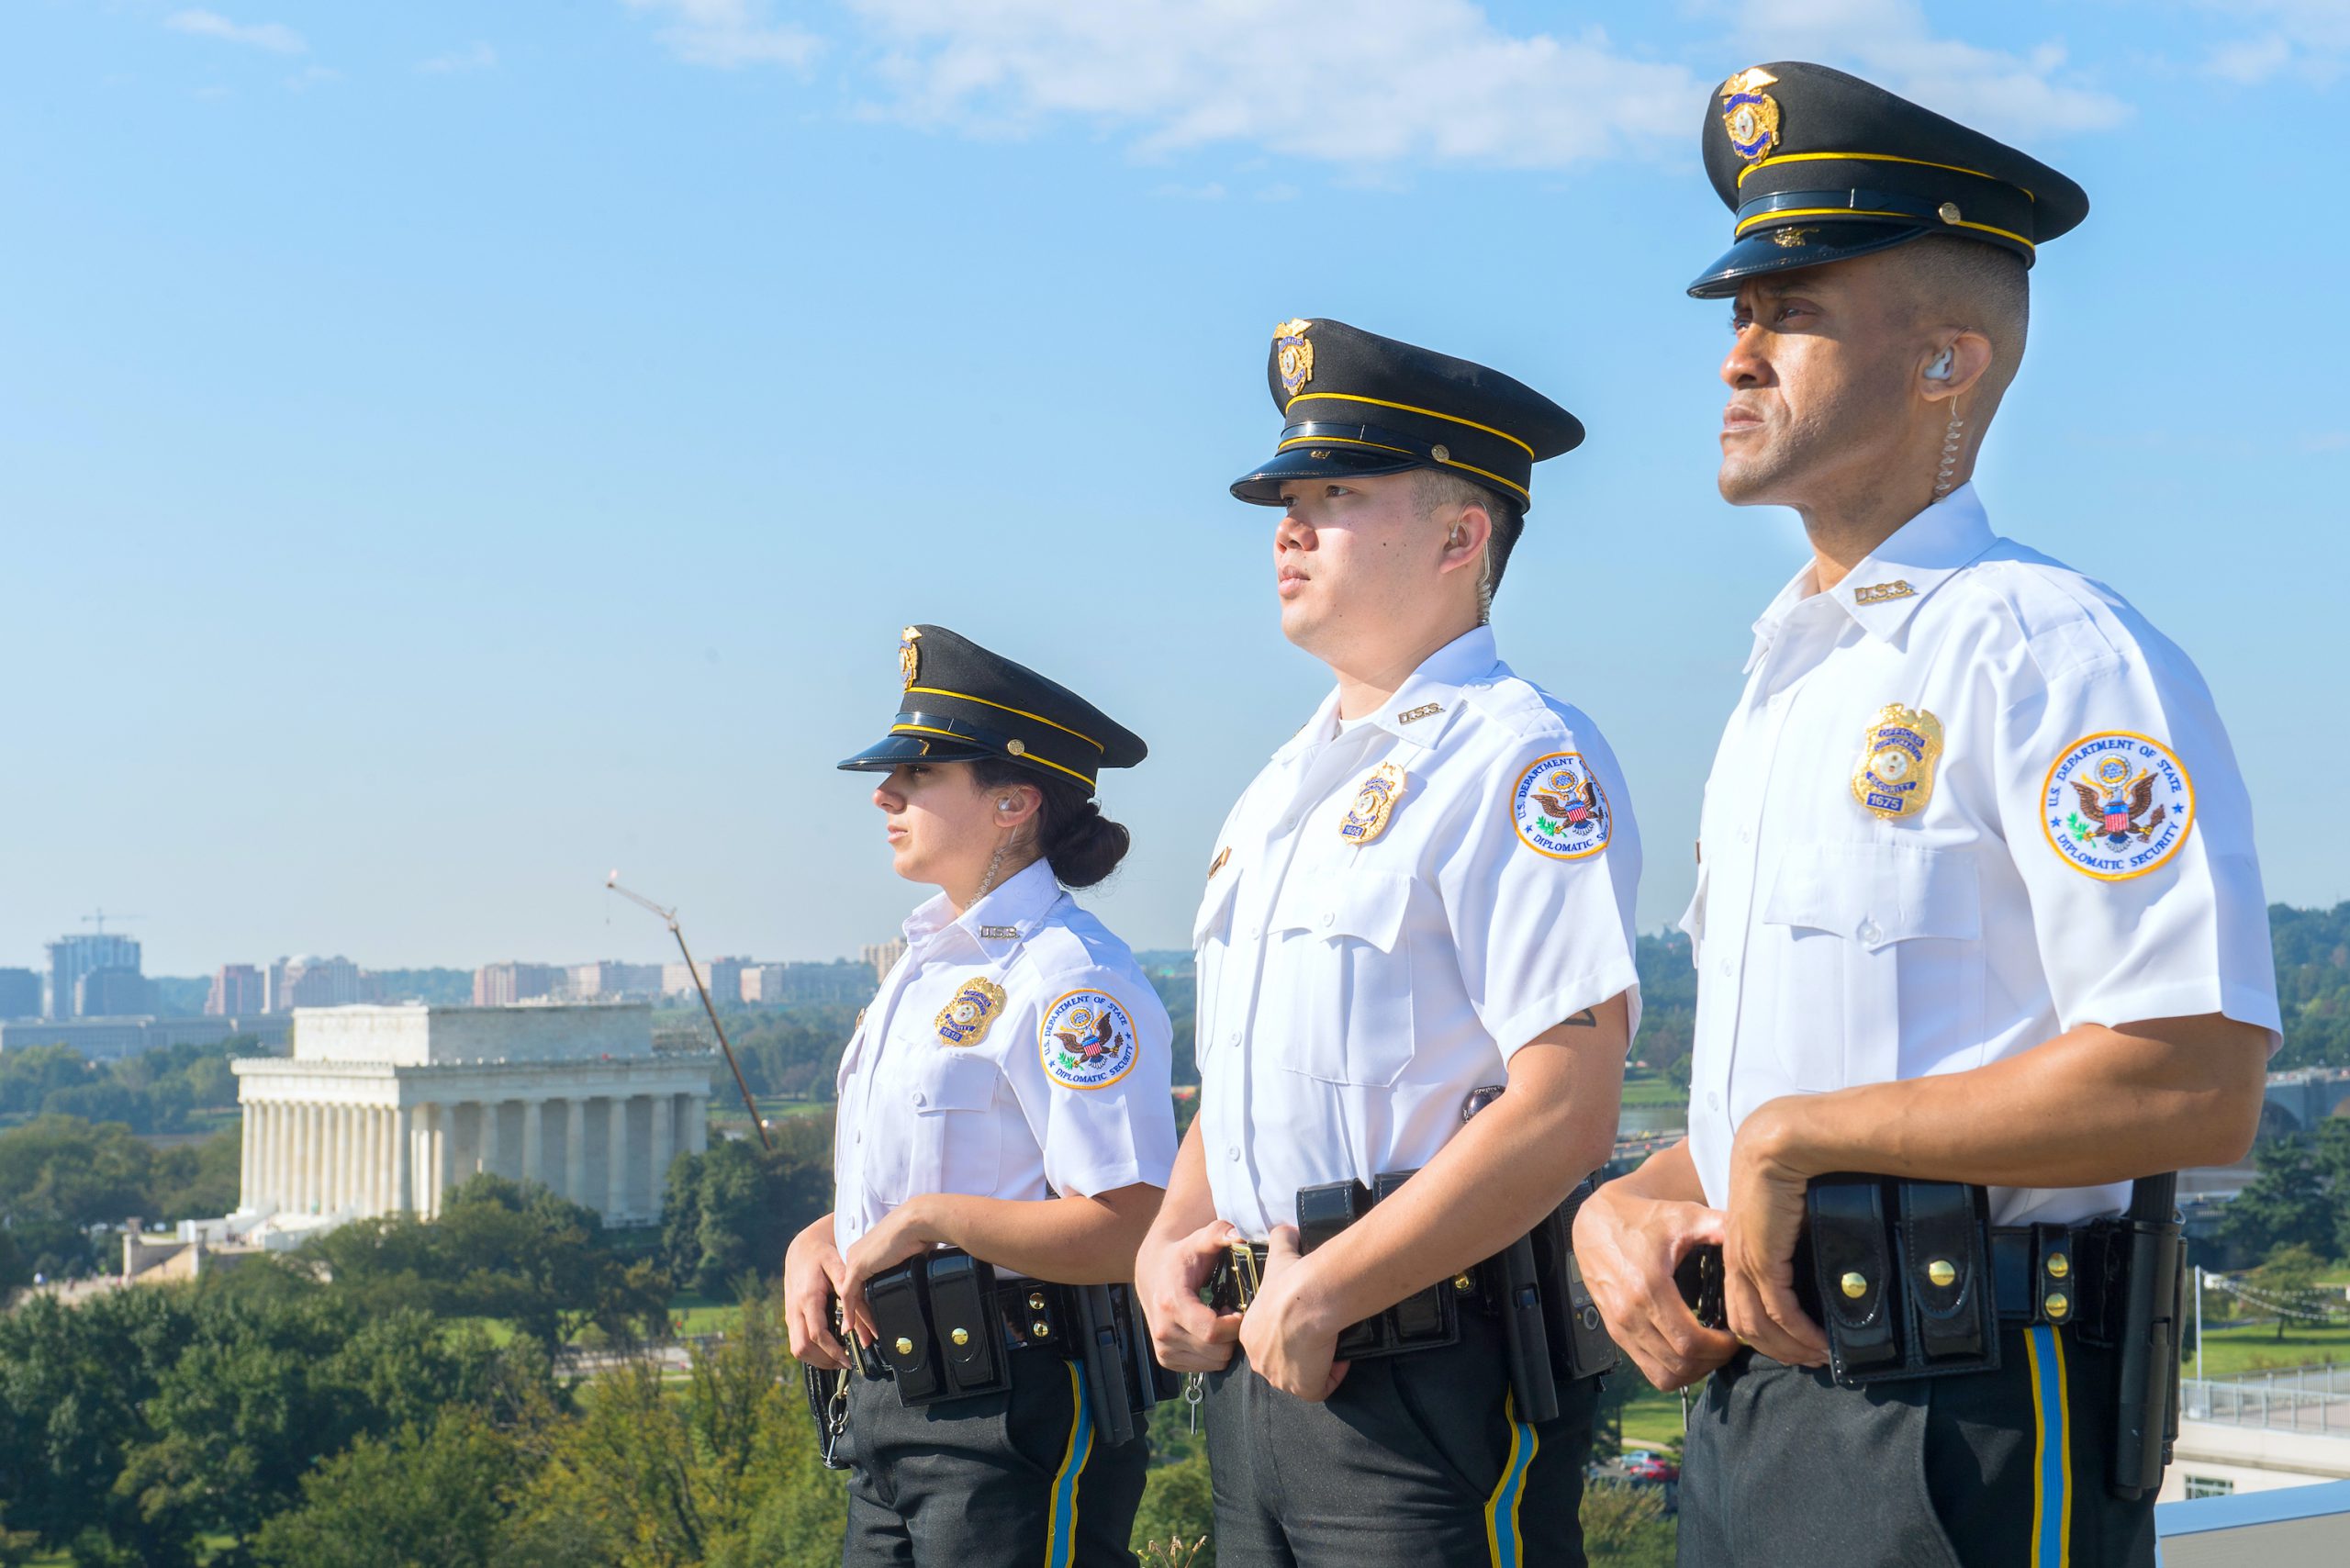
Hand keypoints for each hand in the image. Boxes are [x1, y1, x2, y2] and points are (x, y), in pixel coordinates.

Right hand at [783, 1216, 851, 1369]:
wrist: (802, 1249)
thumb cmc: (824, 1256)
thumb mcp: (841, 1267)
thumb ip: (853, 1295)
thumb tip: (866, 1326)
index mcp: (808, 1297)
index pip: (816, 1334)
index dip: (832, 1351)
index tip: (849, 1360)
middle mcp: (795, 1309)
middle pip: (802, 1347)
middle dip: (823, 1361)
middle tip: (846, 1363)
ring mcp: (790, 1315)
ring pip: (797, 1349)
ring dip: (817, 1359)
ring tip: (839, 1360)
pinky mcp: (790, 1317)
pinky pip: (797, 1342)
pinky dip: (812, 1352)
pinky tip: (828, 1350)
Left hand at [837, 1198, 940, 1348]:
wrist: (917, 1222)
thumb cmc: (919, 1232)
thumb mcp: (907, 1253)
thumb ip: (902, 1265)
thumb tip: (915, 1277)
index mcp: (867, 1249)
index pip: (860, 1281)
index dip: (864, 1301)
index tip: (871, 1316)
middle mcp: (856, 1253)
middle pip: (854, 1289)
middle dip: (859, 1313)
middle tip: (866, 1333)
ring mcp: (855, 1260)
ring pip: (851, 1294)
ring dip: (857, 1317)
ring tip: (864, 1336)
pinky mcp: (857, 1266)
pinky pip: (849, 1294)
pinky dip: (850, 1312)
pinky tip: (851, 1326)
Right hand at [1136, 1217, 1244, 1372]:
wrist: (1153, 1271)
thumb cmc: (1184, 1255)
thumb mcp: (1201, 1240)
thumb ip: (1220, 1233)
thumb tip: (1239, 1235)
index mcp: (1171, 1303)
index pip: (1213, 1332)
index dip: (1234, 1325)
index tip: (1237, 1309)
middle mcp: (1163, 1331)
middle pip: (1217, 1350)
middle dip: (1232, 1334)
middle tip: (1228, 1311)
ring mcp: (1163, 1348)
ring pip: (1213, 1362)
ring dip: (1223, 1344)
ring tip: (1217, 1319)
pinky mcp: (1165, 1359)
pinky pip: (1204, 1368)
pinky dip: (1212, 1352)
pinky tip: (1207, 1331)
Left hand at [1236, 1226, 1348, 1400]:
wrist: (1307, 1299)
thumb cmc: (1291, 1279)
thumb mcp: (1279, 1255)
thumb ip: (1280, 1241)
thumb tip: (1287, 1230)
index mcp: (1249, 1332)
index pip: (1267, 1338)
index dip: (1288, 1331)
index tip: (1305, 1320)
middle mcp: (1259, 1359)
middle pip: (1281, 1361)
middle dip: (1300, 1352)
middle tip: (1319, 1334)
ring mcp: (1280, 1377)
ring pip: (1300, 1377)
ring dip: (1316, 1365)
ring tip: (1332, 1344)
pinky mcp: (1304, 1388)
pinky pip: (1320, 1388)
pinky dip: (1333, 1376)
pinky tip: (1341, 1357)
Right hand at [1572, 1177, 1740, 1390]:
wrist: (1596, 1222)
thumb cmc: (1640, 1218)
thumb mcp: (1682, 1215)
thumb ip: (1718, 1225)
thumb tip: (1751, 1235)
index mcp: (1649, 1288)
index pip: (1690, 1342)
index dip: (1720, 1348)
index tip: (1735, 1336)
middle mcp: (1630, 1313)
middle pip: (1680, 1364)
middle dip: (1713, 1361)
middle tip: (1728, 1345)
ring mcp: (1619, 1327)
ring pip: (1664, 1375)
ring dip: (1694, 1371)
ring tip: (1710, 1350)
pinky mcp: (1615, 1332)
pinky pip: (1647, 1369)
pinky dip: (1672, 1369)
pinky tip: (1687, 1350)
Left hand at [1723, 1100, 1828, 1367]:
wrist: (1781, 1142)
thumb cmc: (1789, 1168)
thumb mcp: (1786, 1212)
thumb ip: (1792, 1239)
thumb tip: (1814, 1255)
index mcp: (1736, 1247)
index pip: (1741, 1303)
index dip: (1766, 1331)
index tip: (1795, 1344)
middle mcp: (1735, 1259)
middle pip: (1747, 1324)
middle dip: (1779, 1349)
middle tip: (1811, 1360)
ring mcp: (1746, 1262)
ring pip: (1761, 1326)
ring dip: (1792, 1348)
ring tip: (1820, 1357)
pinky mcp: (1764, 1261)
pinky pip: (1781, 1312)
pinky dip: (1801, 1334)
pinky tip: (1821, 1343)